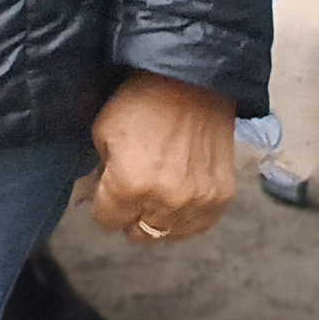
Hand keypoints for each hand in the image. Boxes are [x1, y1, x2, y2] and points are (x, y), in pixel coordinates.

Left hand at [85, 73, 237, 245]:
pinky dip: (184, 220)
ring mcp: (198, 202)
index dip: (102, 209)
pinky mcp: (222, 197)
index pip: (107, 221)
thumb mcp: (103, 134)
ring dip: (156, 221)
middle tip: (127, 200)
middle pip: (139, 233)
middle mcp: (166, 201)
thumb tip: (96, 197)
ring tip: (152, 199)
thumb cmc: (140, 103)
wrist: (191, 85)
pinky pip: (198, 226)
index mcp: (129, 185)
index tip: (104, 198)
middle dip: (127, 218)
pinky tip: (175, 204)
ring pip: (168, 234)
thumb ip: (99, 173)